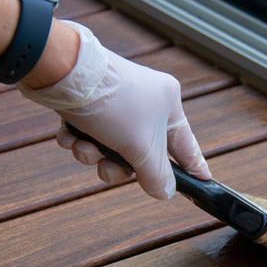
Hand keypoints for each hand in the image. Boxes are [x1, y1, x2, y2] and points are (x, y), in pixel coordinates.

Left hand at [17, 21, 210, 199]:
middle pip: (139, 153)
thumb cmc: (112, 105)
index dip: (193, 167)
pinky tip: (70, 135)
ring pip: (111, 146)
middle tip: (107, 167)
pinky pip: (89, 133)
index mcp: (167, 104)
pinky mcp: (88, 102)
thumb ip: (156, 176)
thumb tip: (166, 192)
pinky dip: (78, 139)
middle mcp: (144, 101)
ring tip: (83, 146)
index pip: (185, 146)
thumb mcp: (140, 148)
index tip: (203, 181)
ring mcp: (115, 101)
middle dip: (117, 164)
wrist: (62, 74)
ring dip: (93, 154)